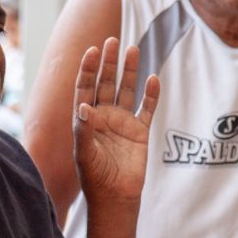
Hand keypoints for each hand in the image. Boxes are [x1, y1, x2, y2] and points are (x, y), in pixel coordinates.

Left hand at [72, 38, 159, 207]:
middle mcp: (103, 116)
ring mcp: (122, 122)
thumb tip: (84, 106)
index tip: (91, 51)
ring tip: (133, 49)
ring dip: (129, 71)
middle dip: (109, 63)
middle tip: (112, 41)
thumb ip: (84, 130)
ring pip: (126, 90)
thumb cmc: (95, 177)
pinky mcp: (140, 131)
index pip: (85, 88)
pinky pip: (147, 108)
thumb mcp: (85, 154)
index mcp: (86, 119)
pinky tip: (153, 79)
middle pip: (106, 83)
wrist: (115, 196)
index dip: (88, 69)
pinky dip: (151, 95)